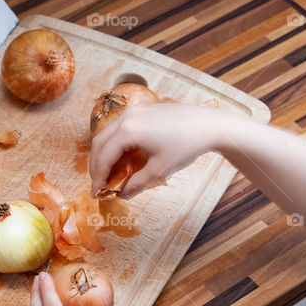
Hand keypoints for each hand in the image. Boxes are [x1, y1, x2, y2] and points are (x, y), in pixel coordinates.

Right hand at [89, 102, 224, 197]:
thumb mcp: (159, 169)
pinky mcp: (142, 109)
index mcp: (128, 131)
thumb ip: (136, 184)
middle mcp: (126, 117)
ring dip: (104, 153)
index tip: (97, 193)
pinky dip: (115, 143)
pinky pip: (120, 127)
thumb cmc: (186, 146)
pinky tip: (121, 156)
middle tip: (99, 184)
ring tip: (108, 172)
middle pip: (100, 143)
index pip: (104, 157)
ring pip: (108, 133)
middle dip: (96, 165)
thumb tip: (122, 195)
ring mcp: (134, 110)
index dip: (98, 177)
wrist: (209, 125)